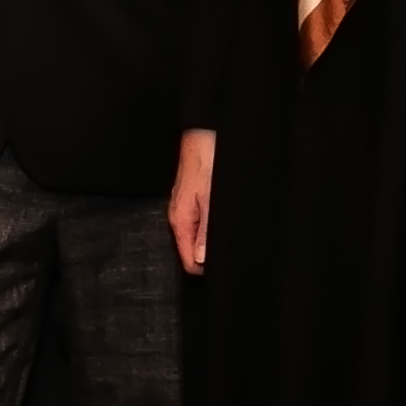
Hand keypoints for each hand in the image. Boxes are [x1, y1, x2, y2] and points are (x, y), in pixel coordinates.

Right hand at [168, 128, 216, 275]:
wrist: (203, 137)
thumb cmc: (207, 162)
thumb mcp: (211, 200)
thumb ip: (206, 231)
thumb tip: (202, 259)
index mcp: (180, 221)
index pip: (188, 261)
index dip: (206, 268)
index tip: (223, 265)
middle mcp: (178, 217)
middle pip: (190, 252)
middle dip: (208, 255)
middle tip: (227, 246)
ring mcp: (183, 210)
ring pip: (195, 239)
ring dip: (209, 240)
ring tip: (226, 231)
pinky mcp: (190, 202)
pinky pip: (198, 225)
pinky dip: (209, 228)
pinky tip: (219, 220)